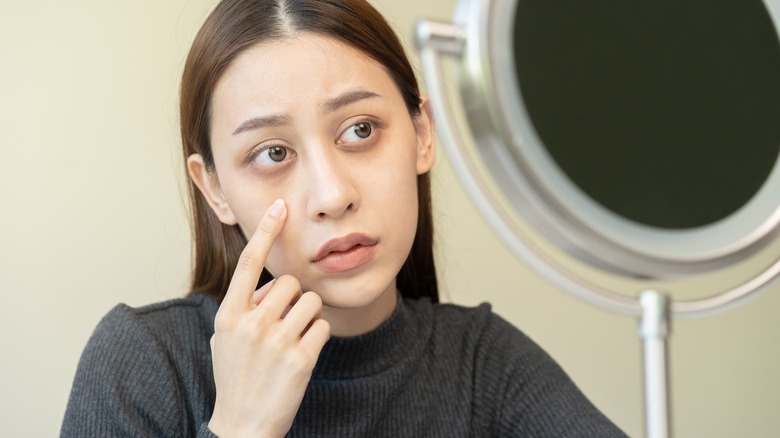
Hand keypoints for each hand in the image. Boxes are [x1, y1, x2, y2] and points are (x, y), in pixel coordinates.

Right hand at [208, 199, 330, 437]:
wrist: (244, 425)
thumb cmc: (236, 377)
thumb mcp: (225, 340)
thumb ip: (244, 307)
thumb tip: (272, 286)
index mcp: (228, 315)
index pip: (248, 263)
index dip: (266, 232)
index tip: (280, 207)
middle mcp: (250, 324)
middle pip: (289, 282)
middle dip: (292, 299)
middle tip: (283, 325)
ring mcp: (276, 341)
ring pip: (310, 301)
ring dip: (307, 317)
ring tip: (292, 341)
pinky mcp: (301, 358)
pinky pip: (322, 326)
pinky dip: (317, 336)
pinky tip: (302, 355)